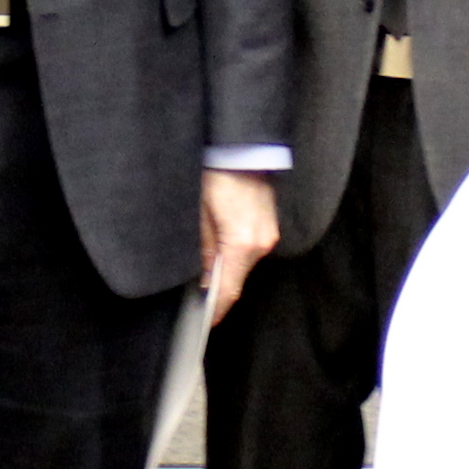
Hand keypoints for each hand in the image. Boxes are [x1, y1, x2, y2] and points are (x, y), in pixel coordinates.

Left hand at [200, 169, 279, 317]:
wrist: (240, 148)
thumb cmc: (215, 176)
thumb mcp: (198, 215)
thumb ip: (203, 250)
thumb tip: (204, 277)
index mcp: (242, 243)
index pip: (229, 288)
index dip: (217, 308)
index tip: (207, 320)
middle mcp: (261, 242)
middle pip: (238, 278)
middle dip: (219, 288)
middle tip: (200, 296)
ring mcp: (269, 233)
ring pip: (245, 264)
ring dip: (228, 269)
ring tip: (206, 271)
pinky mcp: (270, 225)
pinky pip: (252, 249)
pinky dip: (237, 255)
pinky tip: (221, 251)